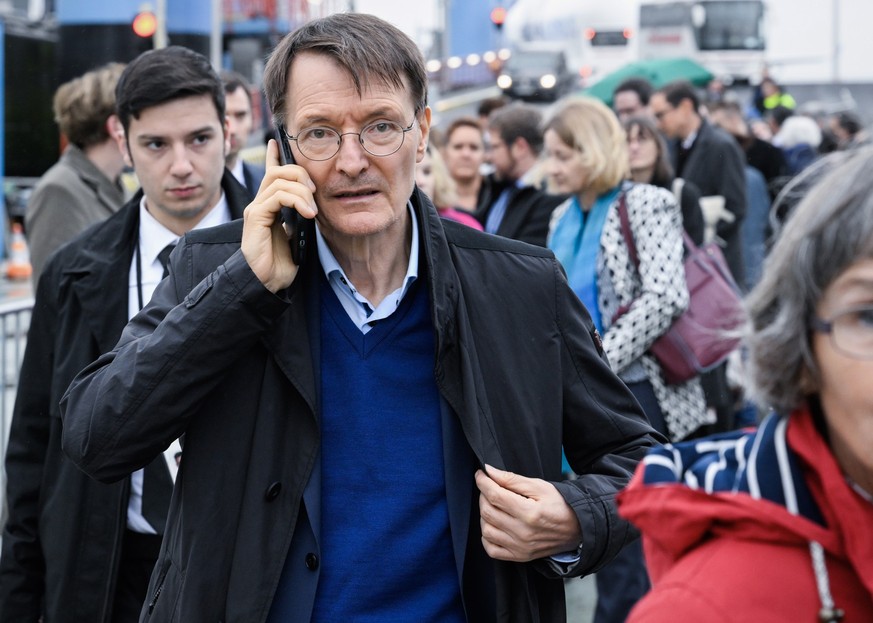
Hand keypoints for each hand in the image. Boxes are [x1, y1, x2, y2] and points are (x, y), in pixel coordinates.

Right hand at [240, 139, 317, 292]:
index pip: (270, 173)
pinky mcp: (255, 218)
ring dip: (302, 191)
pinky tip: (307, 213)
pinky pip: (276, 196)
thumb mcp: (298, 233)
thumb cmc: (282, 262)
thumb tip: (312, 204)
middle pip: (278, 171)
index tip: (276, 141)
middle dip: (300, 174)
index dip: (273, 156)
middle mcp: (260, 203)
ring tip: (312, 210)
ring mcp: (256, 209)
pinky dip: (296, 200)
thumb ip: (300, 216)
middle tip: (315, 192)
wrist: (267, 282)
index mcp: (269, 205)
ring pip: (279, 180)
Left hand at [475, 464, 581, 561]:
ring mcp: (520, 547)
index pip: (494, 495)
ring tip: (493, 505)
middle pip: (487, 512)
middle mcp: (523, 533)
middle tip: (489, 487)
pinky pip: (491, 549)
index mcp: (529, 513)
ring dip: (484, 514)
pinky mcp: (519, 557)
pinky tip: (494, 525)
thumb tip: (489, 471)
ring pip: (486, 530)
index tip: (481, 474)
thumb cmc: (559, 504)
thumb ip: (512, 479)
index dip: (483, 482)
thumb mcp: (539, 486)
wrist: (577, 528)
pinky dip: (487, 536)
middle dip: (483, 495)